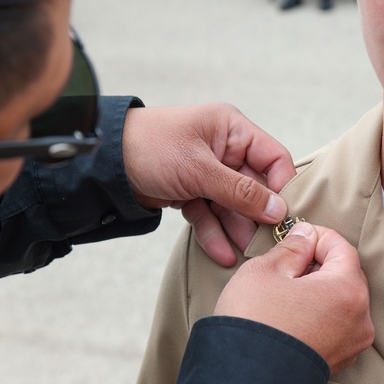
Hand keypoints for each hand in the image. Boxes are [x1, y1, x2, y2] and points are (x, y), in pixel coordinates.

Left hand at [122, 104, 295, 266]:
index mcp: (231, 129)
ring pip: (232, 205)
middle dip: (256, 216)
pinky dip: (213, 232)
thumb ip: (240, 192)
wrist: (101, 162)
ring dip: (236, 229)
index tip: (282, 216)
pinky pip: (210, 214)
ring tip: (244, 254)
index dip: (280, 187)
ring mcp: (207, 172)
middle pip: (254, 187)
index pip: (273, 158)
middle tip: (265, 243)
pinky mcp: (190, 191)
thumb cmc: (150, 148)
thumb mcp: (199, 169)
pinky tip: (221, 253)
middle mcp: (223, 149)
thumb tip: (278, 210)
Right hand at [214, 223, 373, 373]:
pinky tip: (293, 316)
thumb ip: (292, 247)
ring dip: (320, 289)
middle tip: (287, 266)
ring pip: (343, 300)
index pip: (341, 247)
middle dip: (320, 263)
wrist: (243, 383)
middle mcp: (360, 317)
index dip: (316, 237)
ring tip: (286, 294)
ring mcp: (353, 343)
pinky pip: (338, 325)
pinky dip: (321, 314)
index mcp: (347, 290)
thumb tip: (306, 236)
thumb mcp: (265, 271)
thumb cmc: (253, 323)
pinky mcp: (341, 361)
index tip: (294, 239)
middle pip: (347, 273)